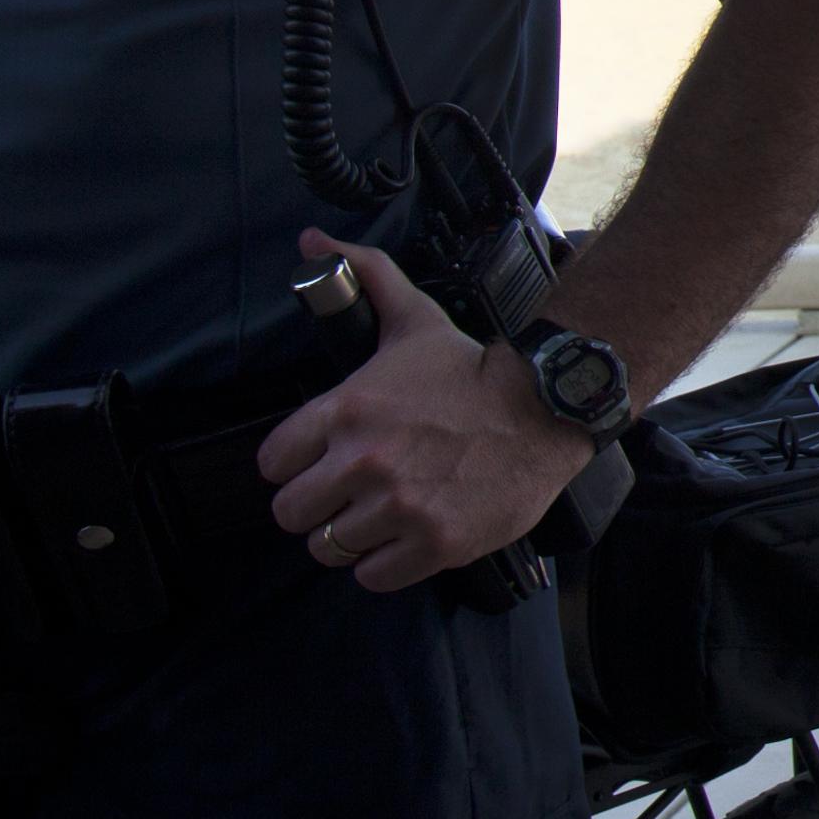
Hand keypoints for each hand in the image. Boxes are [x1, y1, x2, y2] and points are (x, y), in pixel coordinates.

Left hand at [255, 232, 592, 593]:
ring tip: (383, 514)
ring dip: (353, 535)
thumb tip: (310, 241)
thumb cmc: (472, 369)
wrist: (546, 406)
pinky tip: (407, 537)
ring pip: (329, 548)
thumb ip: (360, 277)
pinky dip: (386, 564)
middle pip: (293, 514)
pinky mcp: (432, 544)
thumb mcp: (411, 318)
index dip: (295, 464)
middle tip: (352, 493)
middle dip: (319, 505)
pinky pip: (373, 576)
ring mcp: (398, 507)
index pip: (272, 464)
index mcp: (345, 410)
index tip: (321, 461)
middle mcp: (363, 462)